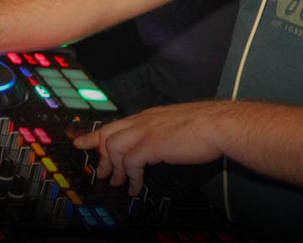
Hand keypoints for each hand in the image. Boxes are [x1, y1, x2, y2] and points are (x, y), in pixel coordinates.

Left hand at [72, 102, 225, 193]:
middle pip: (108, 134)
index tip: (82, 142)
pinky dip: (130, 177)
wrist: (219, 124)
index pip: (116, 123)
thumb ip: (163, 132)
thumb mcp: (178, 125)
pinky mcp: (151, 144)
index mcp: (150, 115)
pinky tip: (136, 187)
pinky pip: (129, 163)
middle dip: (100, 154)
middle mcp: (144, 120)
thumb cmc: (207, 125)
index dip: (95, 134)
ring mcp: (146, 131)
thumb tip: (158, 146)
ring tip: (120, 183)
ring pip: (114, 147)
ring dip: (115, 168)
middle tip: (102, 172)